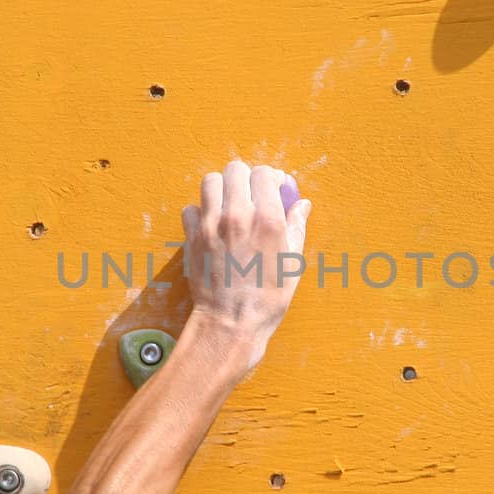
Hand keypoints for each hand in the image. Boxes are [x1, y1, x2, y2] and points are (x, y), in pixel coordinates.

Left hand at [180, 161, 311, 369]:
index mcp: (267, 219)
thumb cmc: (267, 298)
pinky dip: (200, 211)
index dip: (270, 177)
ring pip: (210, 181)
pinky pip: (191, 208)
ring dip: (221, 188)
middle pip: (235, 170)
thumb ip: (296, 227)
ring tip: (229, 203)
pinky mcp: (192, 237)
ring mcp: (211, 225)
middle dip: (245, 178)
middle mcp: (238, 215)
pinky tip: (211, 224)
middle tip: (251, 193)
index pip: (264, 174)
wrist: (231, 323)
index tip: (274, 187)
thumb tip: (302, 204)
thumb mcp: (293, 263)